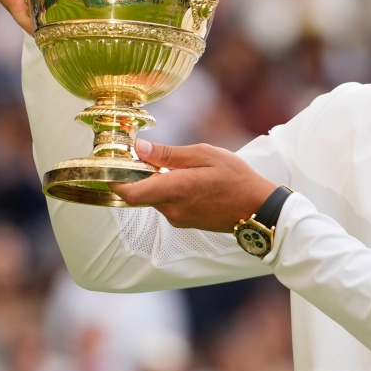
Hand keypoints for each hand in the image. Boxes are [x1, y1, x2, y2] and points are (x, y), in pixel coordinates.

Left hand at [113, 139, 278, 231]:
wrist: (257, 208)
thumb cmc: (235, 177)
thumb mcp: (204, 155)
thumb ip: (169, 154)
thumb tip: (139, 149)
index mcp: (174, 190)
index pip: (129, 192)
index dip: (115, 179)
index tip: (113, 163)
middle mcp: (171, 209)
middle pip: (140, 193)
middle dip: (138, 174)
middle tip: (145, 153)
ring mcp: (178, 218)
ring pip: (154, 197)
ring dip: (156, 182)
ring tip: (175, 164)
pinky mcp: (185, 222)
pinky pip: (167, 204)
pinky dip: (168, 190)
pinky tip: (187, 178)